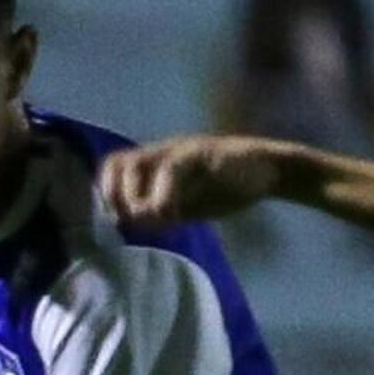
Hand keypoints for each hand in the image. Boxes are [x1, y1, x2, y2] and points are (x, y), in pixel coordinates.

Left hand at [95, 135, 297, 229]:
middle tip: (135, 219)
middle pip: (116, 163)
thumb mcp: (184, 204)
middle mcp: (161, 152)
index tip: (119, 220)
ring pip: (138, 163)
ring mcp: (181, 150)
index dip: (107, 194)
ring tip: (153, 216)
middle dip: (117, 197)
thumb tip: (130, 224)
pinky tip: (173, 214)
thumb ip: (157, 212)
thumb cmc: (224, 189)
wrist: (266, 170)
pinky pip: (171, 169)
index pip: (112, 167)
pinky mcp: (202, 153)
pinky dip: (164, 196)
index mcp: (154, 163)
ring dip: (137, 196)